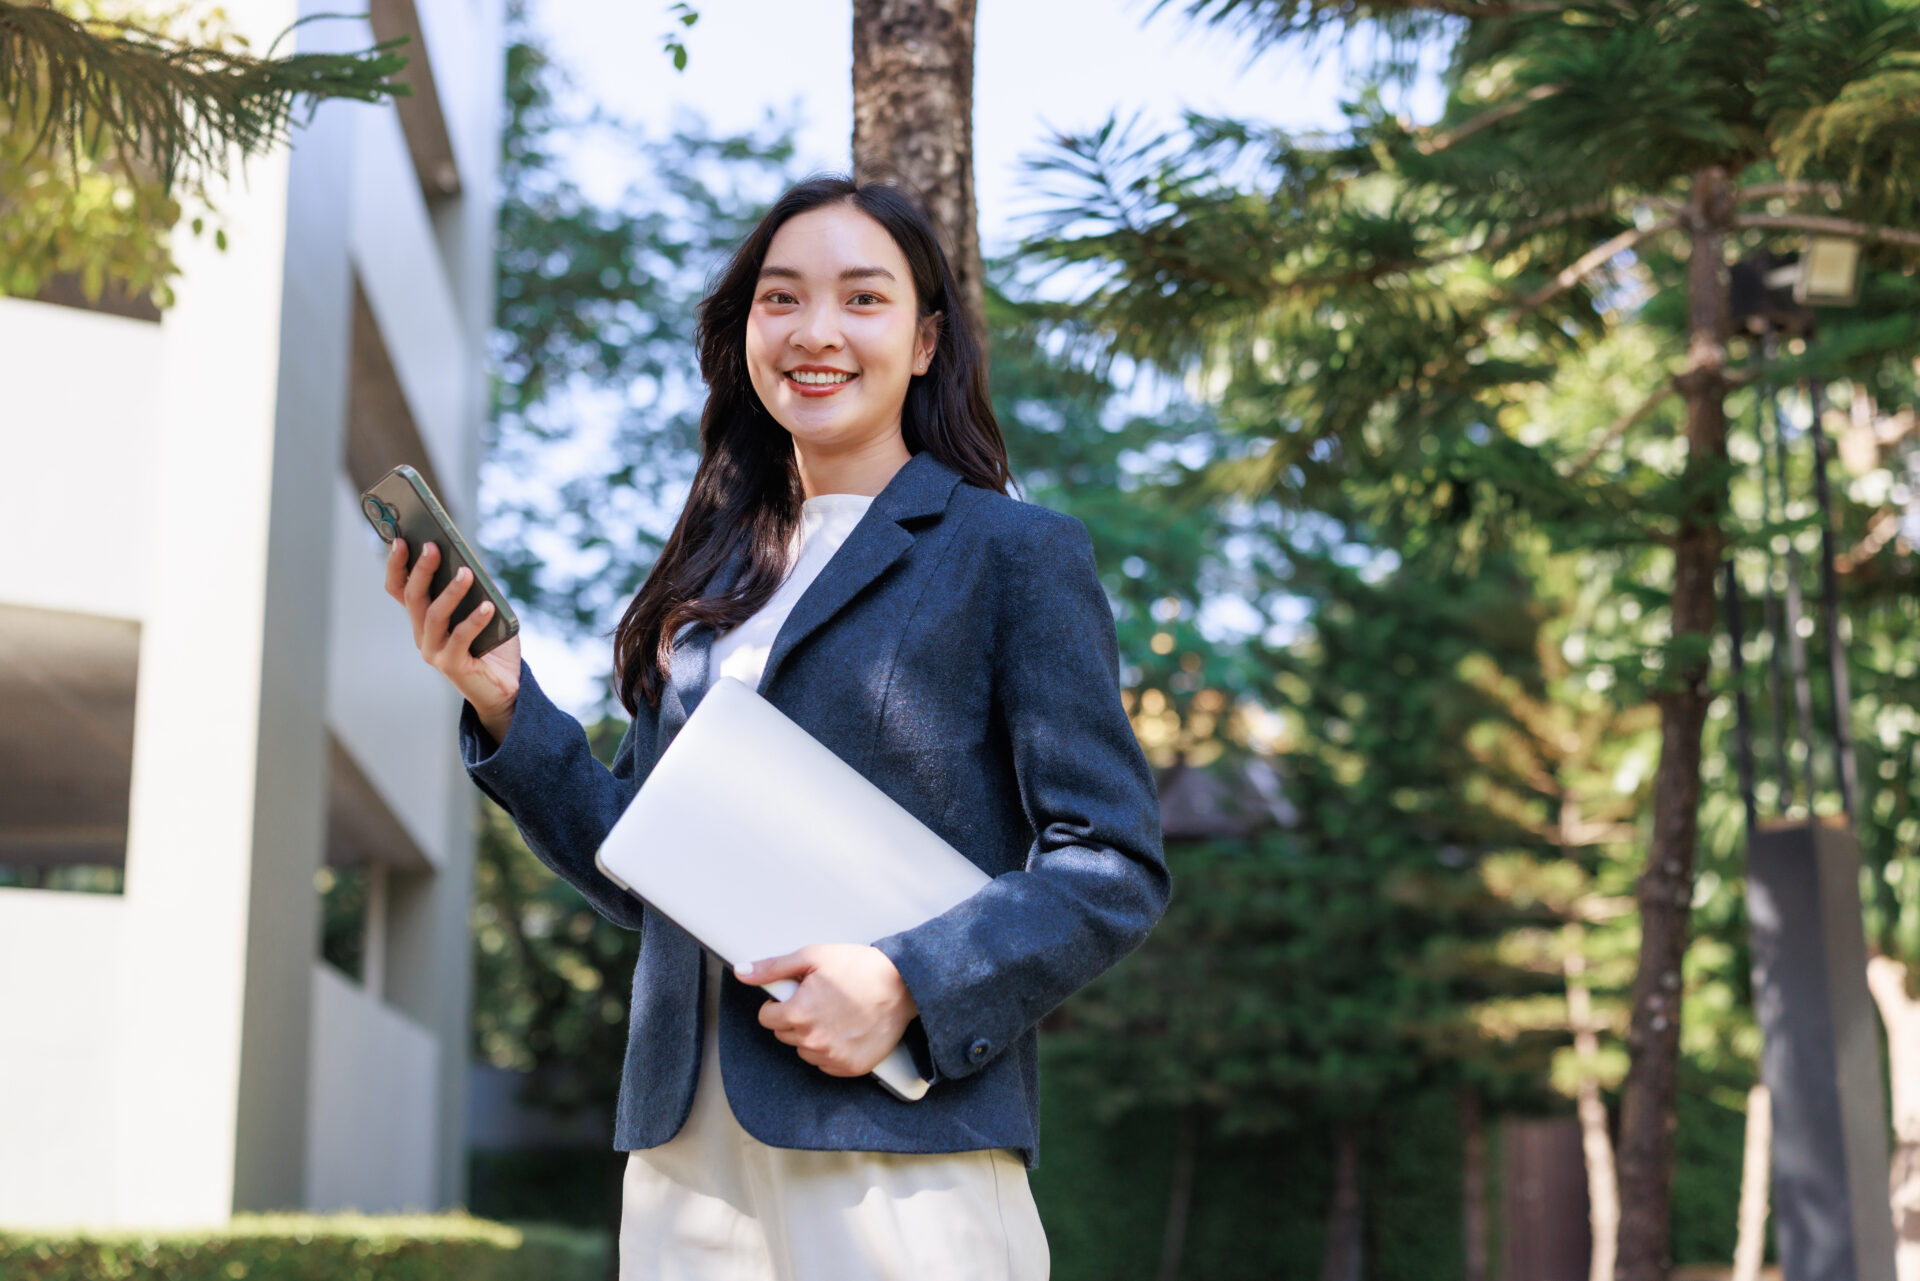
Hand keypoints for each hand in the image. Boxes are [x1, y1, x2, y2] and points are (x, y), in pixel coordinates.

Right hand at [384, 536, 521, 742]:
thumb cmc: (492, 646)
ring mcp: (434, 651)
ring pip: (434, 615)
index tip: (400, 539)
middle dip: (421, 570)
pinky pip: (460, 638)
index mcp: (423, 619)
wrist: (505, 688)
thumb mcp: (484, 610)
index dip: (397, 565)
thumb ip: (476, 590)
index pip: (400, 589)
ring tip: (466, 572)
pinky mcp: (451, 666)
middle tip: (432, 546)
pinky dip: (474, 620)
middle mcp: (422, 634)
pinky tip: (488, 606)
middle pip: (413, 597)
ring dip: (450, 592)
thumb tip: (469, 564)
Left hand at [737, 944, 919, 1077]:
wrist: (903, 985)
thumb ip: (773, 968)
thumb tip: (741, 972)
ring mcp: (833, 1057)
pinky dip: (832, 1050)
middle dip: (795, 1019)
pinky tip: (847, 1030)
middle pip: (785, 1035)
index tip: (795, 995)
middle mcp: (813, 1040)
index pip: (766, 1018)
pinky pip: (826, 1063)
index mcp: (799, 1013)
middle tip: (819, 1000)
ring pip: (805, 1050)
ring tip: (836, 1013)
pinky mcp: (851, 1068)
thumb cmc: (858, 967)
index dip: (778, 1004)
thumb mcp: (813, 957)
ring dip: (812, 1035)